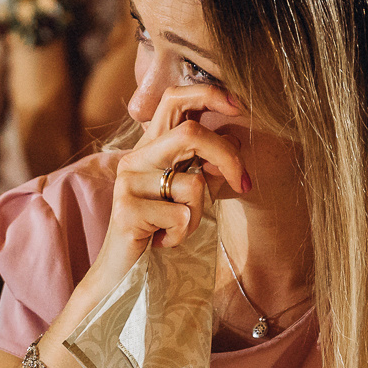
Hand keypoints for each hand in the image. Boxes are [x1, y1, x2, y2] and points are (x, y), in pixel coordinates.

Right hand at [78, 82, 248, 302]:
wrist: (123, 274)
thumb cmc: (160, 231)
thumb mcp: (187, 191)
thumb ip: (203, 163)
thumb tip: (235, 137)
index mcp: (150, 147)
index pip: (173, 98)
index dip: (208, 93)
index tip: (238, 106)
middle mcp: (136, 157)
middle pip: (190, 132)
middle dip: (227, 157)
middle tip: (243, 183)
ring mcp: (129, 182)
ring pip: (192, 182)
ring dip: (199, 213)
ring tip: (177, 228)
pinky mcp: (127, 210)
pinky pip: (181, 215)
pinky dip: (183, 234)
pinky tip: (162, 241)